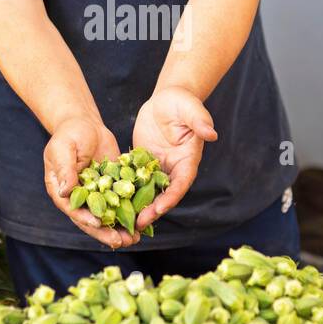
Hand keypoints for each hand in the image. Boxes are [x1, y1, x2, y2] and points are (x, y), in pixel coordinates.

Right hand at [44, 114, 140, 248]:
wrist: (85, 124)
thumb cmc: (69, 133)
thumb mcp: (63, 148)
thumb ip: (65, 169)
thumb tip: (65, 191)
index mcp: (63, 191)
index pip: (73, 209)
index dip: (85, 218)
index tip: (99, 224)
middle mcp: (79, 198)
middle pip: (92, 219)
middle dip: (106, 232)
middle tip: (122, 242)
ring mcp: (97, 194)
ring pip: (109, 215)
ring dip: (121, 227)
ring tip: (136, 239)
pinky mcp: (112, 188)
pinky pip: (122, 203)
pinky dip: (131, 212)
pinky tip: (144, 220)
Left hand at [131, 87, 217, 229]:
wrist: (165, 99)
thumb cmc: (182, 102)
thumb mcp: (191, 109)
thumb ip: (200, 121)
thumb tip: (212, 134)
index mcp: (187, 160)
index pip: (181, 183)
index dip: (171, 197)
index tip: (160, 209)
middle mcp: (173, 168)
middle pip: (164, 194)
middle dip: (152, 210)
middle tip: (138, 223)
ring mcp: (156, 167)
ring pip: (148, 191)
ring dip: (137, 206)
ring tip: (124, 220)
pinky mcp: (141, 162)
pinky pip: (133, 179)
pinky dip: (124, 190)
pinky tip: (110, 200)